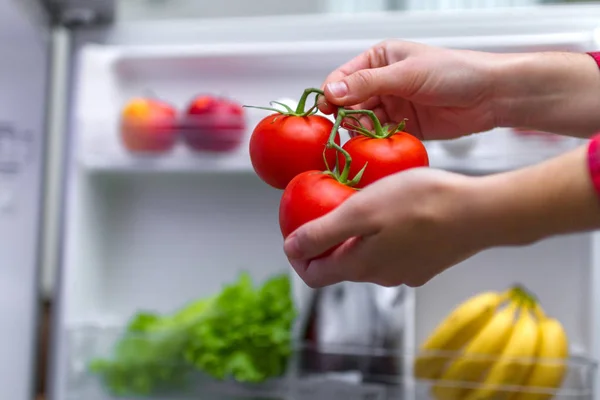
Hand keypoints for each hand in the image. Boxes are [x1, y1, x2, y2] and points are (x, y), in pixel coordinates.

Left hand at [282, 168, 488, 287]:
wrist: (481, 212)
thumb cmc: (421, 203)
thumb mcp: (361, 211)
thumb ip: (322, 233)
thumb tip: (291, 249)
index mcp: (360, 267)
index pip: (314, 276)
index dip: (297, 256)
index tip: (293, 233)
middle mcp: (381, 278)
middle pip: (340, 266)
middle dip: (326, 243)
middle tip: (326, 208)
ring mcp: (407, 274)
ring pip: (367, 258)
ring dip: (356, 237)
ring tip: (360, 204)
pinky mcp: (427, 264)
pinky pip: (393, 252)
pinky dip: (382, 236)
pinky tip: (394, 212)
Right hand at [318, 40, 502, 140]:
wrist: (490, 96)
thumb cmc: (454, 72)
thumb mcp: (406, 74)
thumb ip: (366, 83)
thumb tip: (330, 91)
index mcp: (379, 60)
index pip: (342, 78)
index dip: (331, 94)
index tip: (328, 109)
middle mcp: (382, 83)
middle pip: (348, 103)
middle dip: (347, 115)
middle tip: (353, 125)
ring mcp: (392, 106)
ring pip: (362, 122)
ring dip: (362, 130)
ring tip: (372, 133)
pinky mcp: (402, 127)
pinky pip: (379, 137)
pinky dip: (377, 141)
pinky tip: (382, 142)